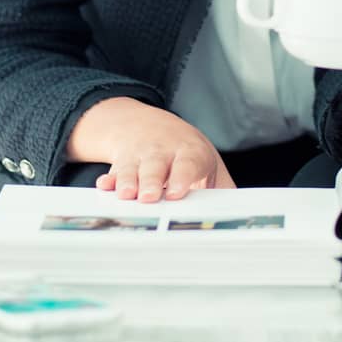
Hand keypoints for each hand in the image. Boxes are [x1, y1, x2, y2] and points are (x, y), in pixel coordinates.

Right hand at [67, 98, 236, 201]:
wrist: (148, 124)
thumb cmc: (185, 154)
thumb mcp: (207, 164)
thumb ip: (221, 189)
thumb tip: (236, 217)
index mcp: (190, 152)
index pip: (188, 163)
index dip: (182, 176)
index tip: (177, 192)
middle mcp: (163, 151)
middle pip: (157, 165)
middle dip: (152, 181)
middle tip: (151, 197)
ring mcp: (140, 154)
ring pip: (133, 167)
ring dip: (128, 181)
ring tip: (127, 196)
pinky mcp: (121, 160)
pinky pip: (114, 170)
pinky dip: (109, 180)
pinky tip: (105, 187)